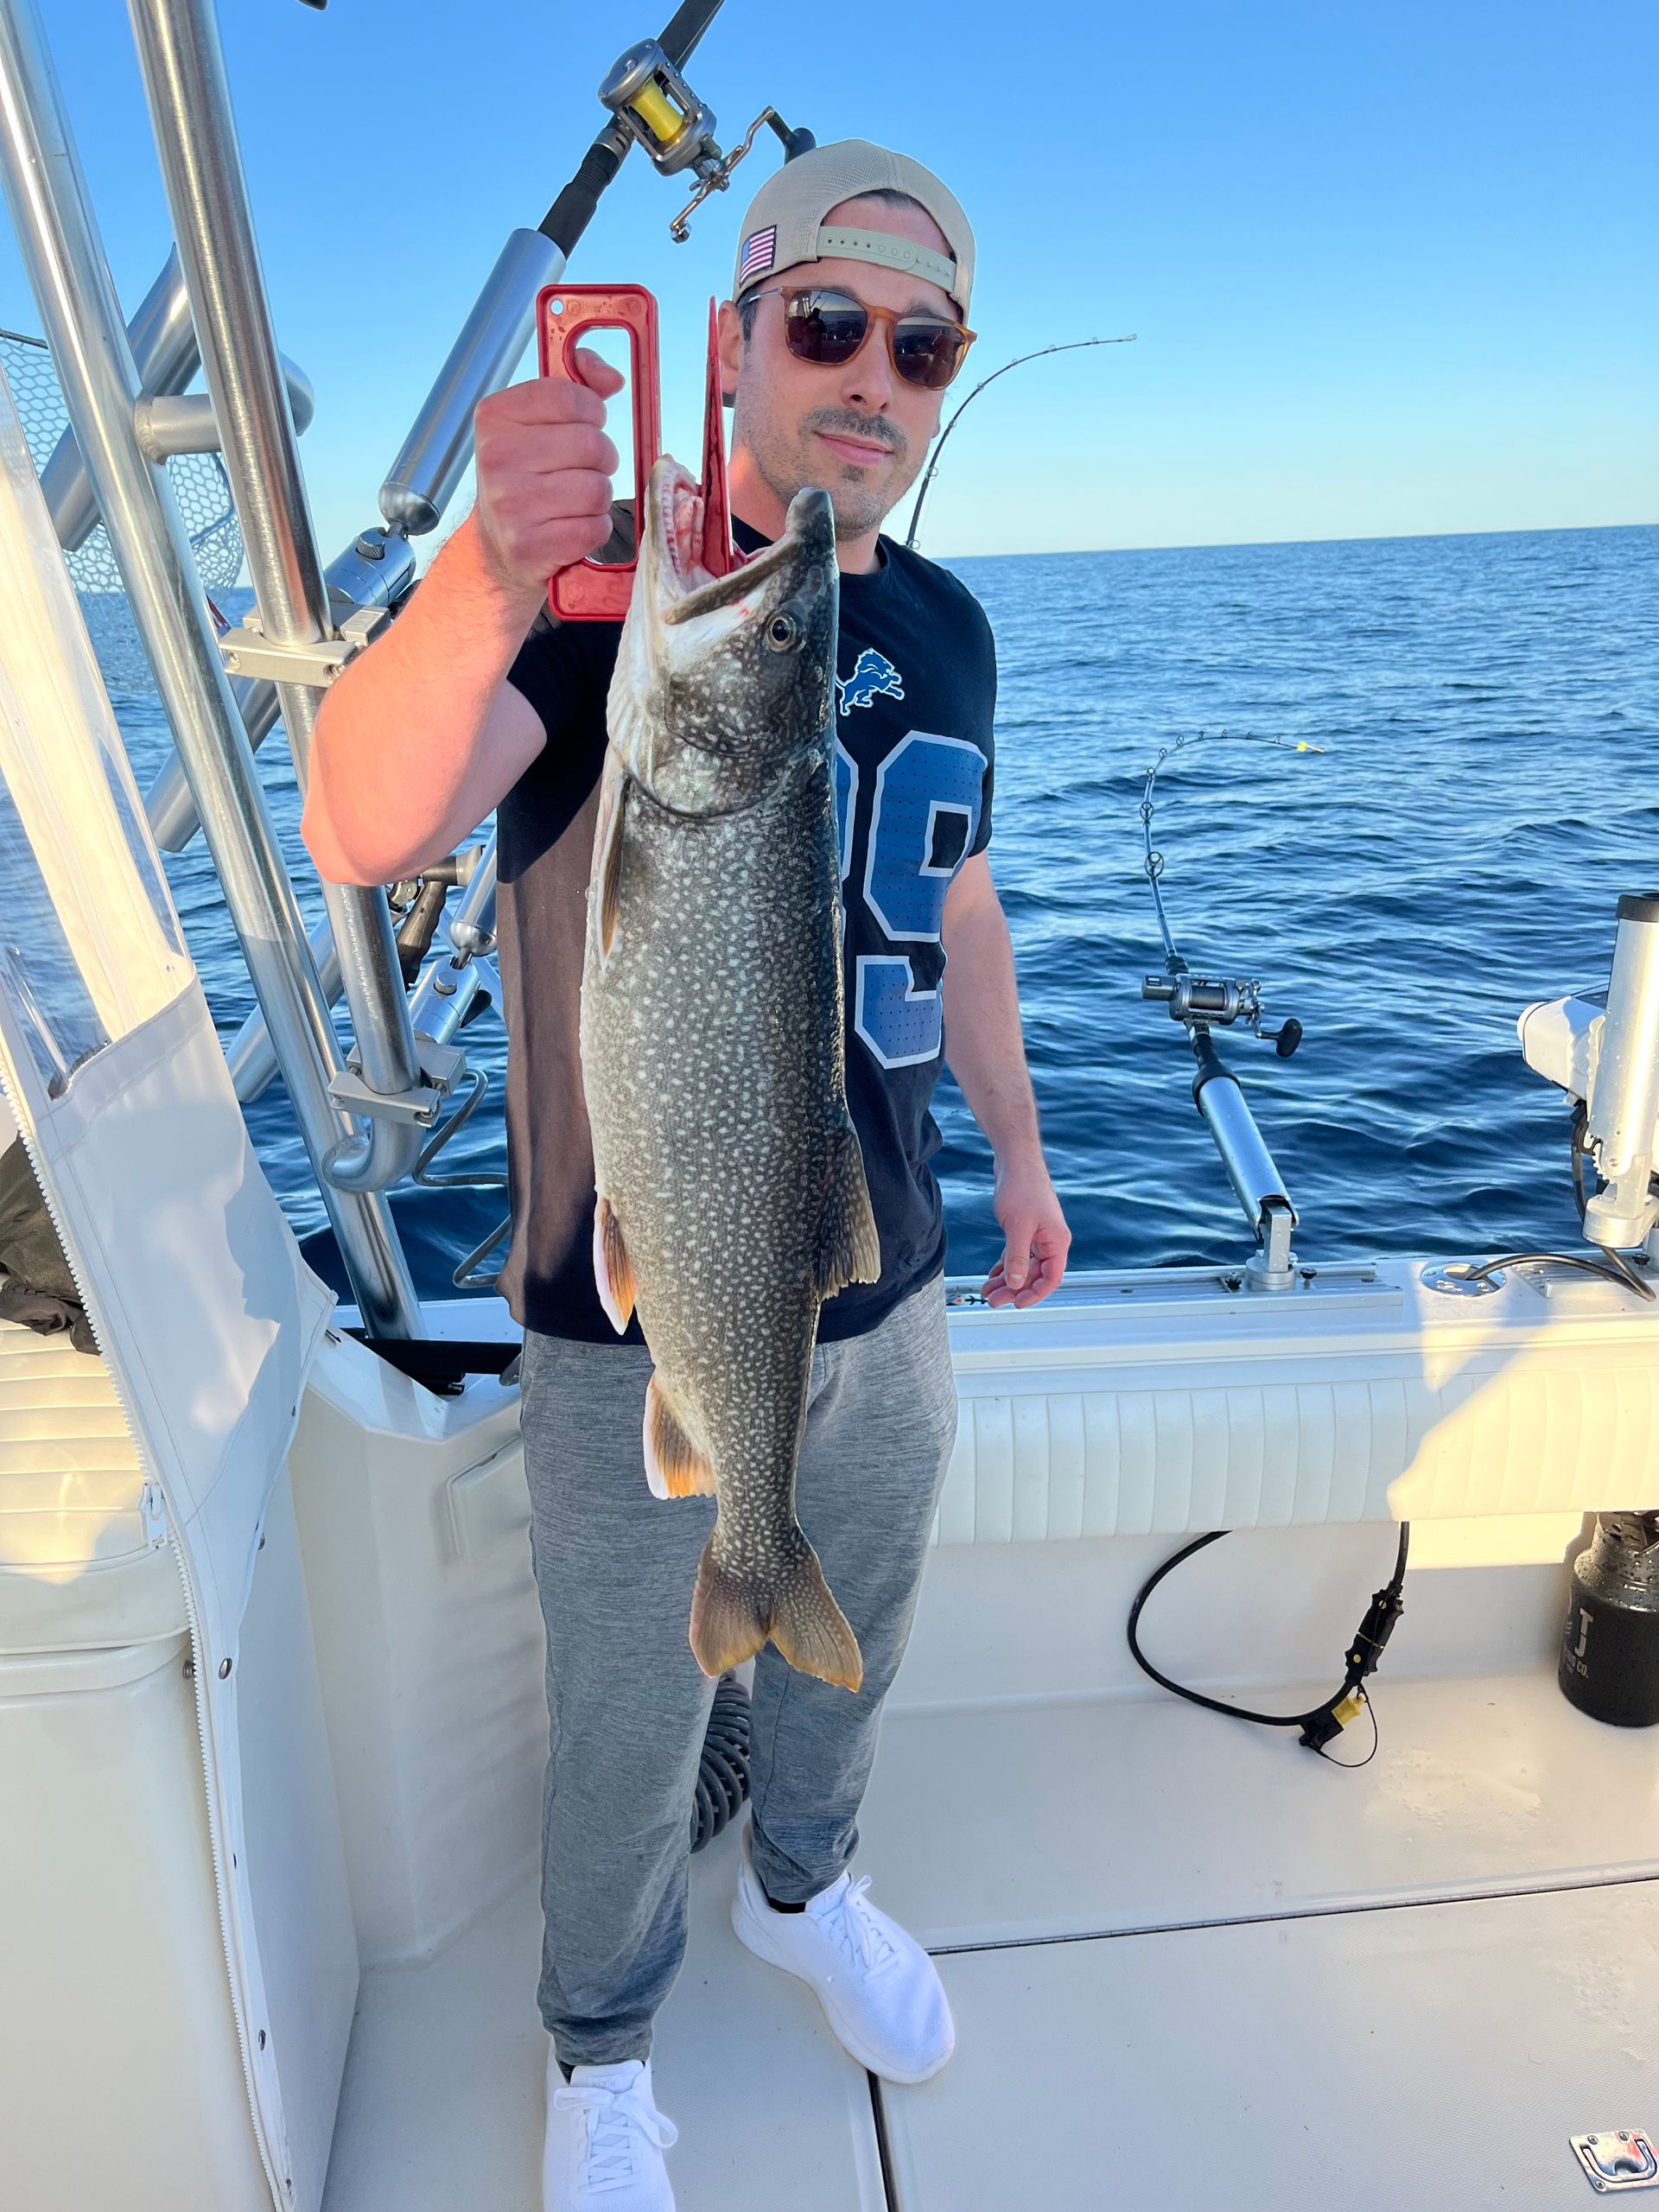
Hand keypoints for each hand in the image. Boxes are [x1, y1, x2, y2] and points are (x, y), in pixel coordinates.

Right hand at [472, 350, 623, 597]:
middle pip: (592, 445)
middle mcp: (497, 457)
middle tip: (584, 469)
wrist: (498, 545)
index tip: (585, 425)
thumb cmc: (528, 474)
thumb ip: (578, 387)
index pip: (571, 398)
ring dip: (598, 497)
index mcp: (496, 416)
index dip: (593, 413)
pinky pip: (594, 529)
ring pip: (597, 489)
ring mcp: (510, 503)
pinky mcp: (528, 545)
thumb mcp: (540, 421)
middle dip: (601, 459)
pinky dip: (595, 529)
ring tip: (576, 500)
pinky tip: (573, 525)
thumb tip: (612, 378)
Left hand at [983, 1153, 1070, 1309]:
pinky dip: (1004, 1266)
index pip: (1051, 1278)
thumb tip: (1016, 1283)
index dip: (1035, 1294)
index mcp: (1057, 1242)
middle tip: (993, 1301)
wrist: (1015, 1161)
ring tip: (988, 1292)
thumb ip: (1017, 1257)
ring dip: (1007, 1280)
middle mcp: (1050, 1241)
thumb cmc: (1022, 1188)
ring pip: (1023, 1266)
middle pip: (1034, 1275)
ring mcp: (1038, 1235)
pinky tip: (992, 1276)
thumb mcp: (1018, 1227)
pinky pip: (1016, 1255)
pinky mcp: (1025, 1229)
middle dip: (1014, 1289)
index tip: (1017, 1304)